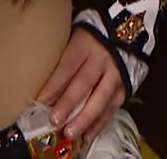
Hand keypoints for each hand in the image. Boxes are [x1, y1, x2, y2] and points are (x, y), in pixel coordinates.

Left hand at [37, 26, 125, 141]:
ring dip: (85, 118)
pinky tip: (87, 135)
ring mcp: (116, 73)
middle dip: (69, 103)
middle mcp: (101, 59)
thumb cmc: (89, 38)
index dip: (55, 84)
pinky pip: (113, 106)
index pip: (68, 66)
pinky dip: (100, 122)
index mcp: (85, 44)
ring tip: (70, 133)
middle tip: (55, 121)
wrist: (125, 31)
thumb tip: (40, 86)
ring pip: (101, 98)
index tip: (41, 101)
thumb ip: (62, 58)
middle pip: (84, 82)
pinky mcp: (125, 86)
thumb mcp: (74, 39)